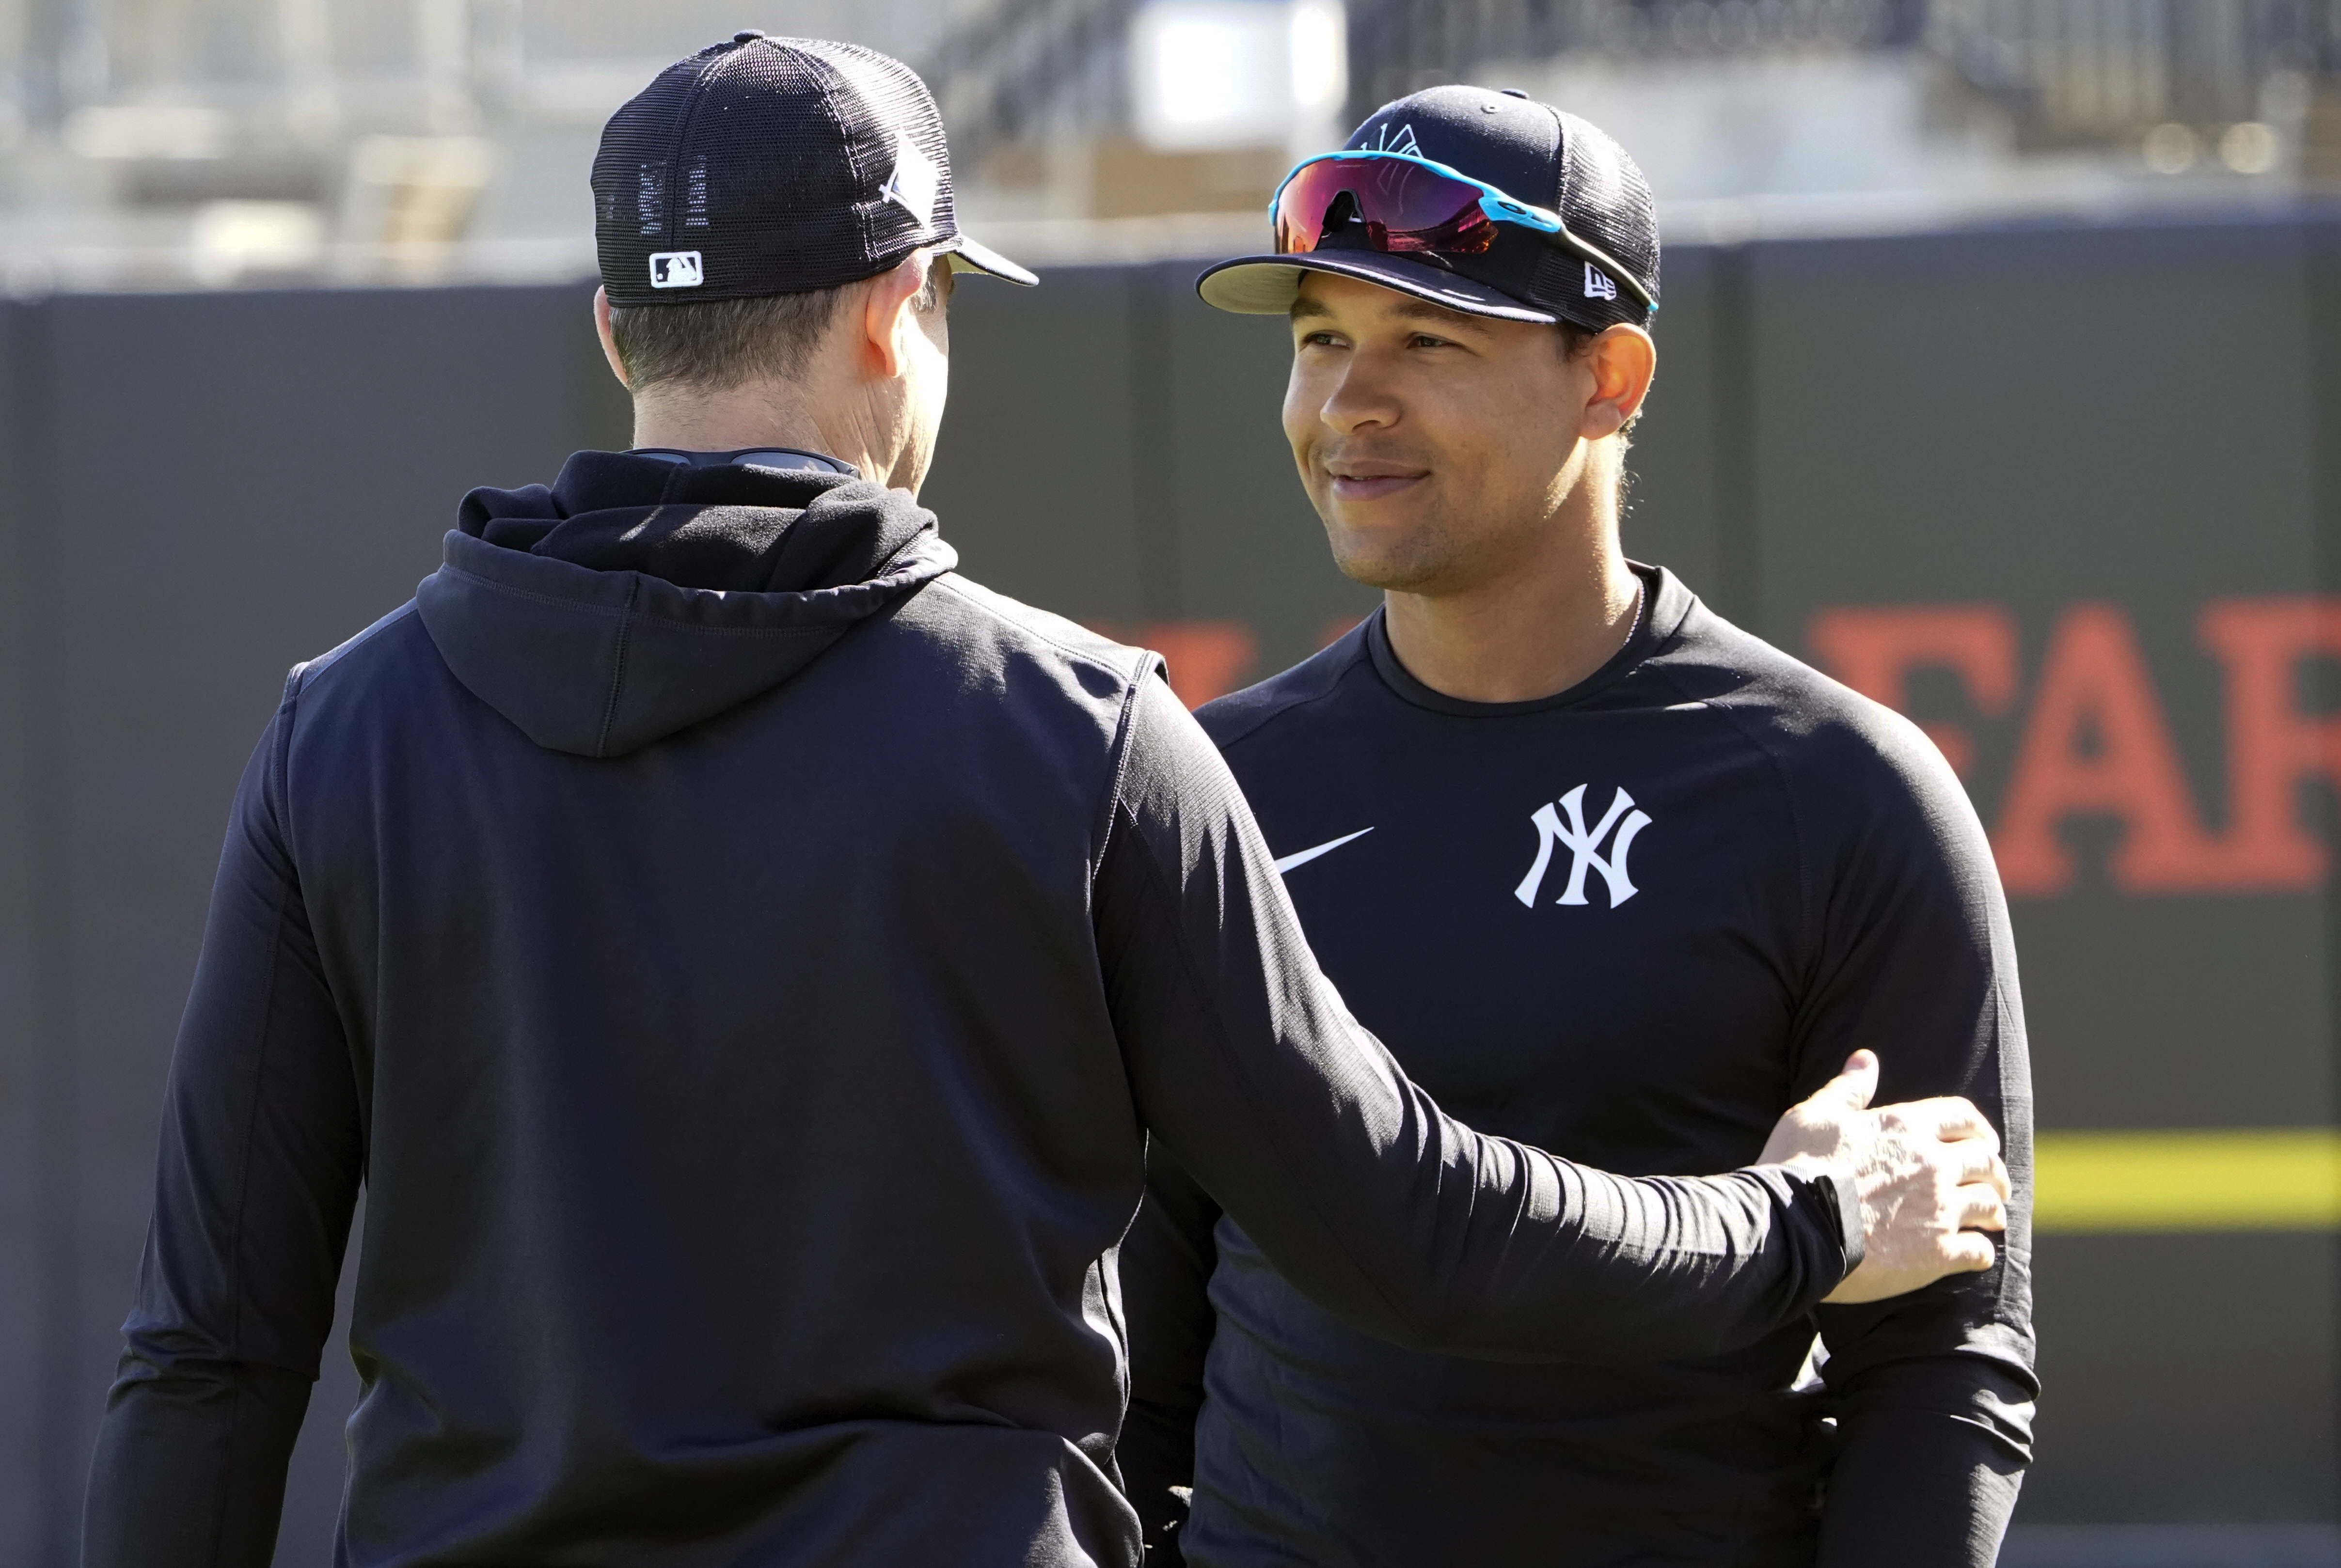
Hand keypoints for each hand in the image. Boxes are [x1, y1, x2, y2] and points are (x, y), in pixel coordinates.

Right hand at [1759, 1049, 2009, 1304]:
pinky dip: (1982, 1252)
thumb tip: (1865, 1058)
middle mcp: (1933, 1164)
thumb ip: (1847, 1089)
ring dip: (1994, 1210)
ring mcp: (1940, 1209)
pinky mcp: (1938, 1253)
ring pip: (1989, 1205)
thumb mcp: (1814, 1116)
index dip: (1978, 1128)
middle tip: (1995, 1184)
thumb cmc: (1799, 1168)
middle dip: (1995, 1172)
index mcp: (1906, 1127)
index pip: (1963, 1116)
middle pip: (1986, 1161)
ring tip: (1992, 1219)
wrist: (1794, 1229)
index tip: (1983, 1140)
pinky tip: (1976, 1254)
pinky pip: (1979, 1252)